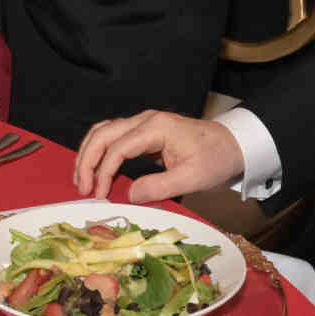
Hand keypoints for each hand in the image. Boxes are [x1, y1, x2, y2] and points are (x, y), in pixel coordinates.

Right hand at [73, 110, 245, 202]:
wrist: (232, 144)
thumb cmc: (215, 159)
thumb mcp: (191, 178)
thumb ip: (159, 187)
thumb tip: (128, 195)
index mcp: (156, 128)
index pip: (118, 147)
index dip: (104, 172)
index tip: (100, 195)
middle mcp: (146, 120)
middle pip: (103, 133)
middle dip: (87, 160)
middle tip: (81, 188)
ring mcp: (144, 123)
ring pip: (104, 131)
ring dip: (89, 154)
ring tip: (82, 180)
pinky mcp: (145, 132)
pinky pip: (114, 137)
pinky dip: (100, 152)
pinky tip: (95, 170)